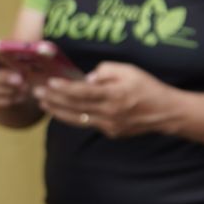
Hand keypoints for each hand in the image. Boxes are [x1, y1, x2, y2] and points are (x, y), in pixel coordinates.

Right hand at [0, 40, 31, 110]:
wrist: (6, 71)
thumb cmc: (14, 56)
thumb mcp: (17, 51)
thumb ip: (21, 51)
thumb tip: (34, 51)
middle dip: (2, 77)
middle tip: (20, 80)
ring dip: (7, 89)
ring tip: (25, 88)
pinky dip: (7, 99)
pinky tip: (22, 96)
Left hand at [34, 62, 177, 137]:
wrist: (166, 112)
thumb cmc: (149, 88)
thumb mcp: (131, 71)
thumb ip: (108, 70)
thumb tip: (89, 77)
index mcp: (114, 95)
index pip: (82, 92)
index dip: (64, 88)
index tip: (49, 82)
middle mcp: (109, 112)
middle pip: (74, 107)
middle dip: (53, 99)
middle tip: (37, 92)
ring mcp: (109, 125)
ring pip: (77, 119)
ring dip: (58, 111)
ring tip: (44, 103)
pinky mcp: (111, 132)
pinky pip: (89, 123)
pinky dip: (75, 117)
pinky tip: (64, 111)